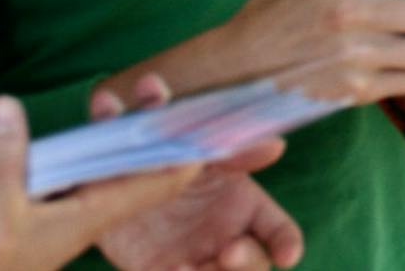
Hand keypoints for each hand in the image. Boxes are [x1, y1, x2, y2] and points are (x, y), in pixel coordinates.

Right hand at [0, 98, 201, 270]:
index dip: (188, 149)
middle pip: (140, 162)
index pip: (162, 179)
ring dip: (123, 129)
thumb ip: (3, 164)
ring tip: (140, 90)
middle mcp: (89, 208)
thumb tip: (9, 106)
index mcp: (94, 214)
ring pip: (110, 161)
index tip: (209, 115)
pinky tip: (93, 118)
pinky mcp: (42, 201)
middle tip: (160, 85)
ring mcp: (67, 205)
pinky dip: (89, 140)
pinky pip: (79, 165)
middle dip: (155, 125)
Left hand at [96, 167, 300, 270]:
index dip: (287, 244)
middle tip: (229, 252)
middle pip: (254, 264)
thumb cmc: (169, 156)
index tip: (288, 255)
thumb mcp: (203, 151)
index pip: (278, 232)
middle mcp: (226, 239)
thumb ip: (235, 152)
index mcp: (244, 208)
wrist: (115, 169)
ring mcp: (194, 260)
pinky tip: (170, 270)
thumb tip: (277, 145)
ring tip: (184, 268)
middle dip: (248, 263)